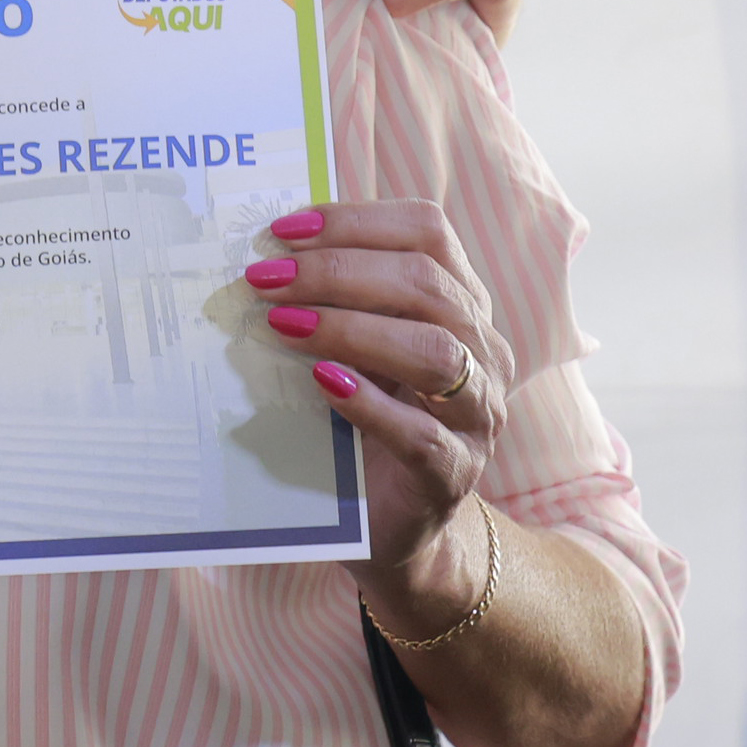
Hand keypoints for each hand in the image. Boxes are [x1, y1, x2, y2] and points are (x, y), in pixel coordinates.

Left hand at [231, 200, 511, 604]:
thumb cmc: (364, 421)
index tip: (283, 230)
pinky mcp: (453, 472)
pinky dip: (369, 403)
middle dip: (338, 273)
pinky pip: (420, 432)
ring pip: (435, 353)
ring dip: (352, 329)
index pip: (427, 232)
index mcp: (461, 303)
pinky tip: (323, 384)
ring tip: (283, 325)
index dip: (356, 222)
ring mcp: (477, 414)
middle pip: (427, 285)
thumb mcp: (353, 350)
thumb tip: (264, 253)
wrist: (391, 524)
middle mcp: (482, 350)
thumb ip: (332, 302)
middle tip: (266, 279)